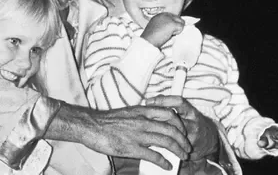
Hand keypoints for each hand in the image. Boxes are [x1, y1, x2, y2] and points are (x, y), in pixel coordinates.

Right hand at [47, 103, 192, 170]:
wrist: (90, 126)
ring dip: (178, 151)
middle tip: (186, 147)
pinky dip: (164, 161)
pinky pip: (154, 155)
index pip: (169, 114)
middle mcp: (143, 121)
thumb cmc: (106, 121)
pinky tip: (167, 165)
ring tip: (182, 156)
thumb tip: (151, 123)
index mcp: (142, 111)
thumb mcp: (127, 112)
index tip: (183, 131)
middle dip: (183, 140)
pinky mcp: (132, 148)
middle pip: (172, 129)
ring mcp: (138, 135)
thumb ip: (141, 117)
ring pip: (167, 142)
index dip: (180, 123)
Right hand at [142, 12, 184, 47]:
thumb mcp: (155, 28)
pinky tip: (169, 35)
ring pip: (181, 22)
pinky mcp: (173, 24)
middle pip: (178, 18)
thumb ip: (163, 25)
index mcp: (159, 15)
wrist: (148, 41)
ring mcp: (169, 18)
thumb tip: (172, 28)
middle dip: (177, 26)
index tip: (171, 30)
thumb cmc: (150, 38)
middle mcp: (164, 15)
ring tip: (168, 34)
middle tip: (170, 33)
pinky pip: (181, 28)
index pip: (172, 16)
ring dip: (177, 30)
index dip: (174, 23)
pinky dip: (177, 33)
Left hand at [145, 95, 219, 160]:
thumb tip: (156, 98)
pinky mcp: (187, 148)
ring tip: (146, 128)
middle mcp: (192, 123)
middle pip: (173, 118)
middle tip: (143, 117)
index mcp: (191, 112)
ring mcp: (190, 137)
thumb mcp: (186, 112)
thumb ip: (172, 105)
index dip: (163, 100)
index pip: (178, 102)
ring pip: (171, 133)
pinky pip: (172, 145)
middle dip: (156, 117)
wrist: (210, 141)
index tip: (149, 101)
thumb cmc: (194, 123)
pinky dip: (161, 142)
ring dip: (157, 130)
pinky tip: (151, 140)